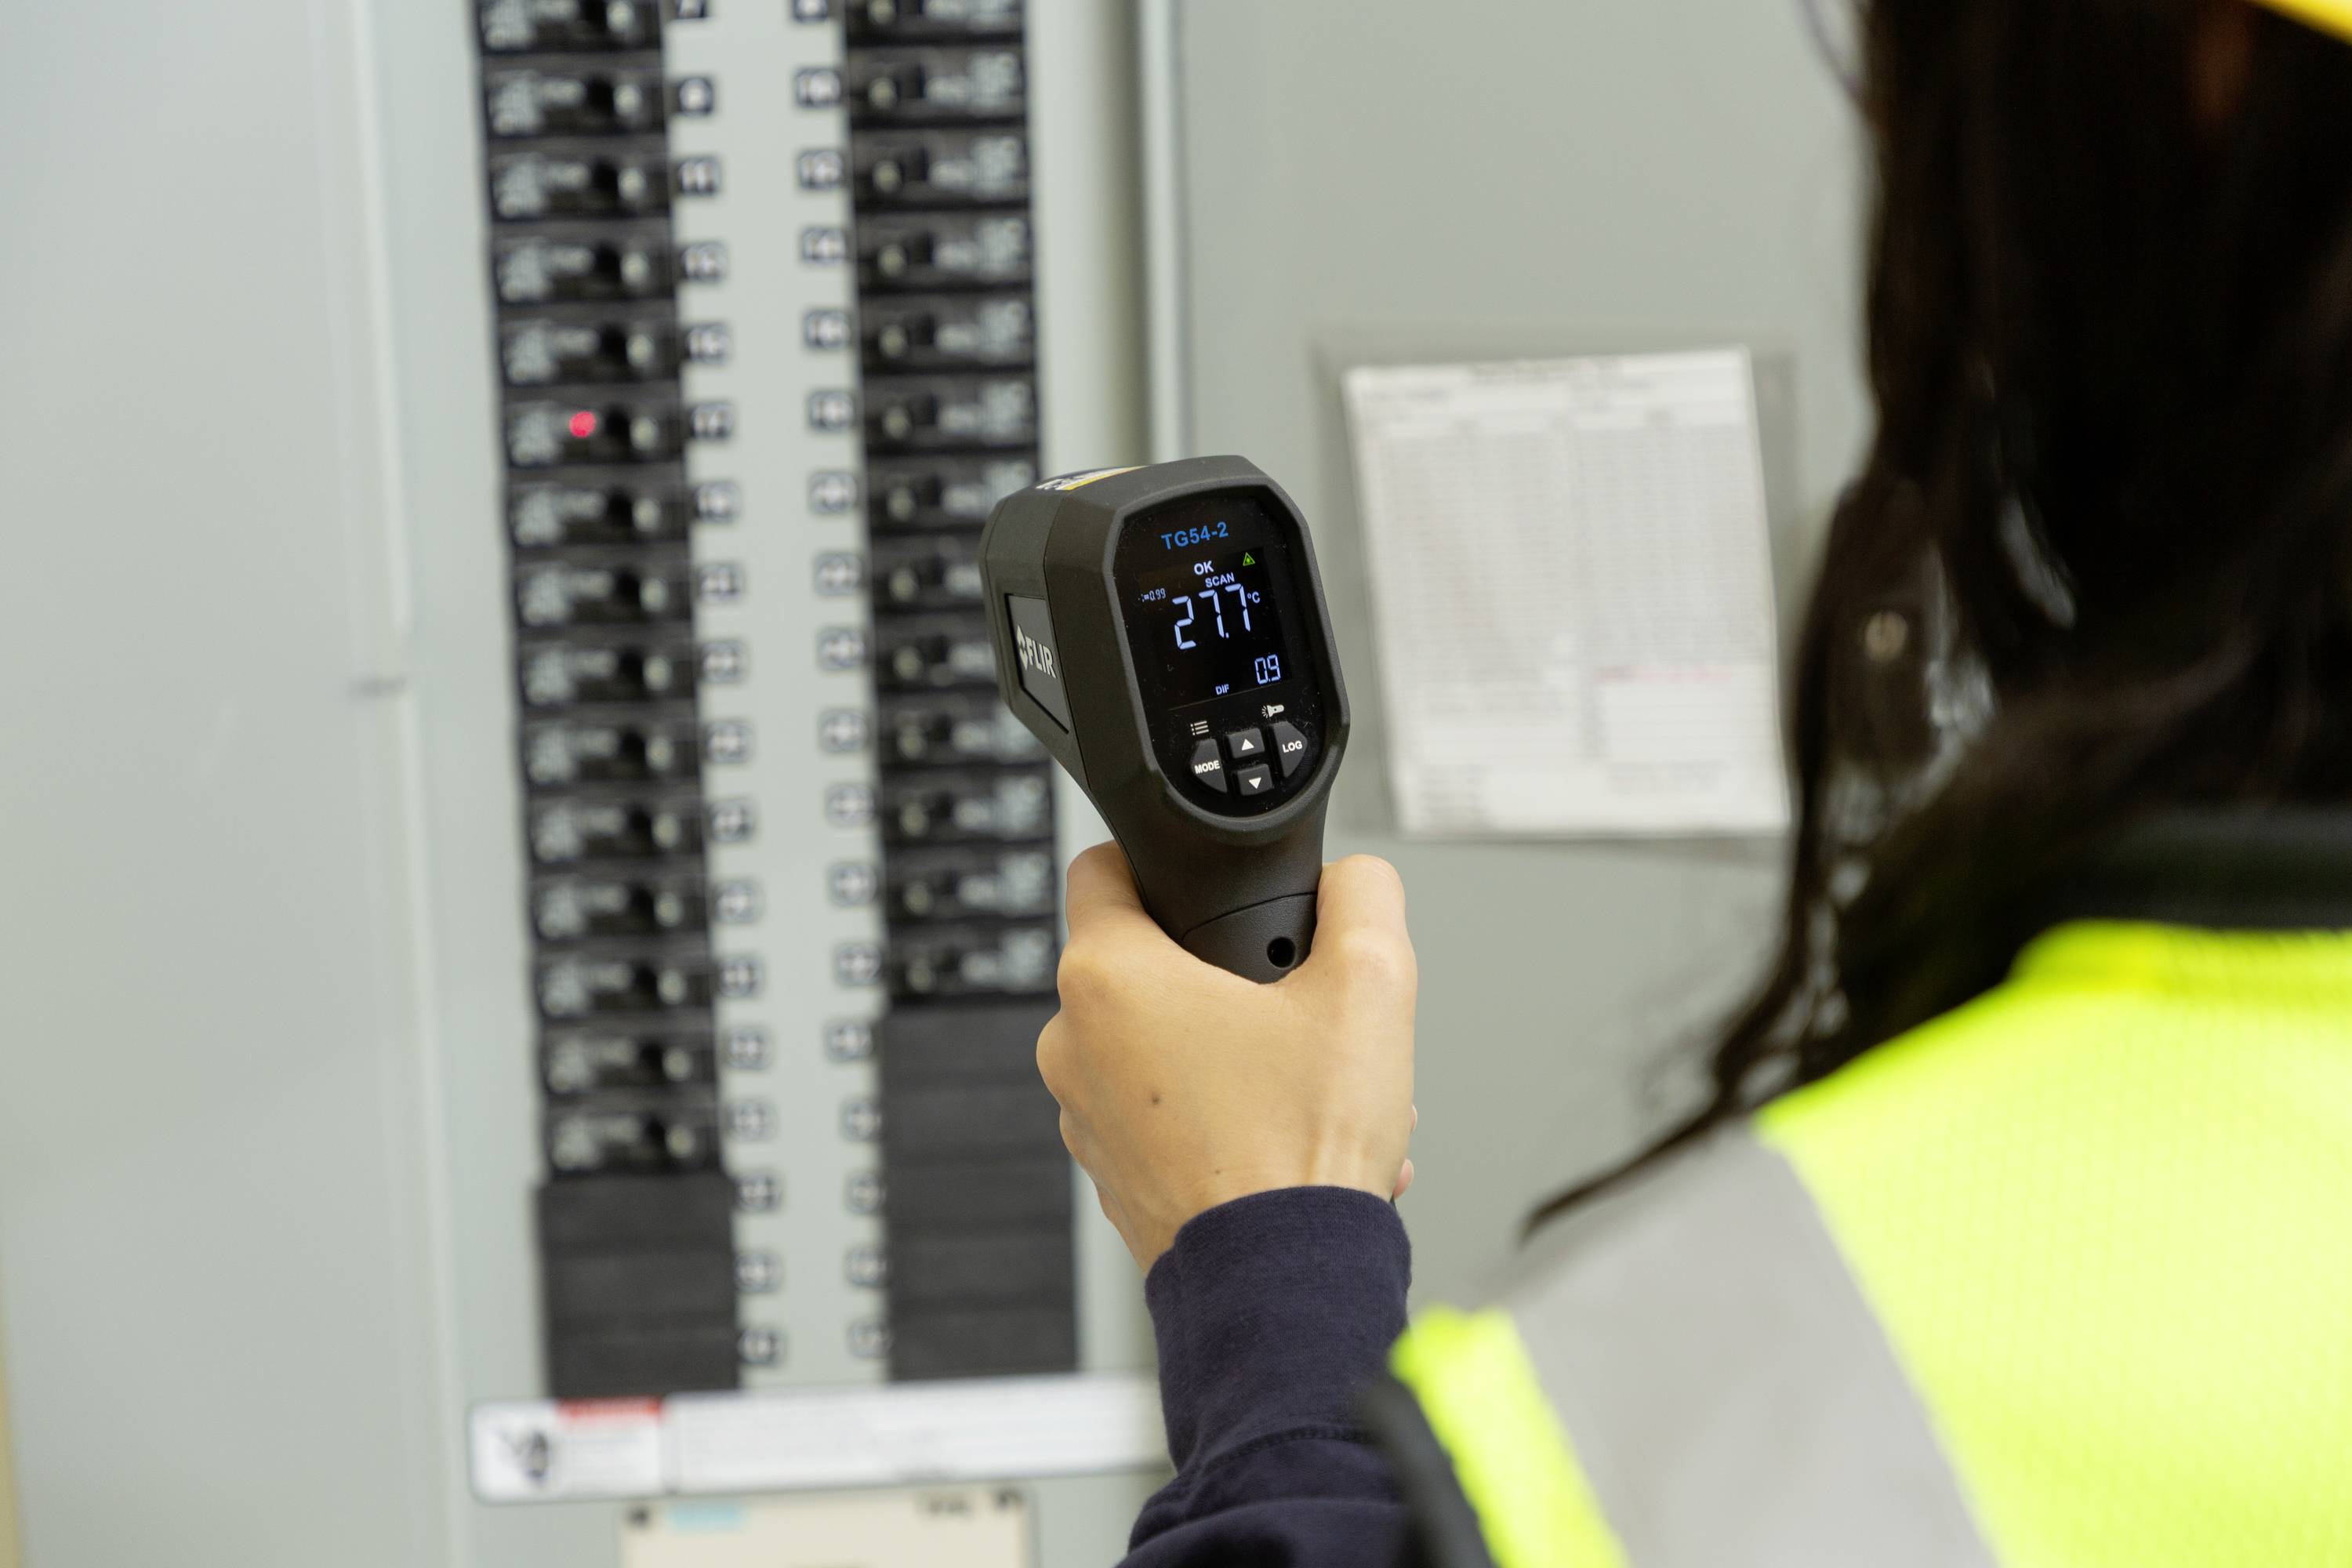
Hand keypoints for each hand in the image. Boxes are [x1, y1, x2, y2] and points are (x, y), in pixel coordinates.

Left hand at [1038, 844, 1417, 1271]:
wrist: (1283, 1286)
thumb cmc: (1301, 1150)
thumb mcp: (1369, 986)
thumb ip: (1363, 896)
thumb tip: (1355, 879)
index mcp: (1108, 979)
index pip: (1104, 868)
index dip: (1162, 861)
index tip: (1208, 883)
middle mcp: (1073, 1046)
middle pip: (1151, 965)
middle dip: (1228, 978)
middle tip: (1296, 1008)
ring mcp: (1085, 1117)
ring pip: (1166, 1046)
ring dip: (1237, 1053)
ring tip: (1311, 1089)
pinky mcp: (1114, 1173)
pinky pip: (1168, 1115)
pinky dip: (1225, 1115)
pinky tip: (1292, 1138)